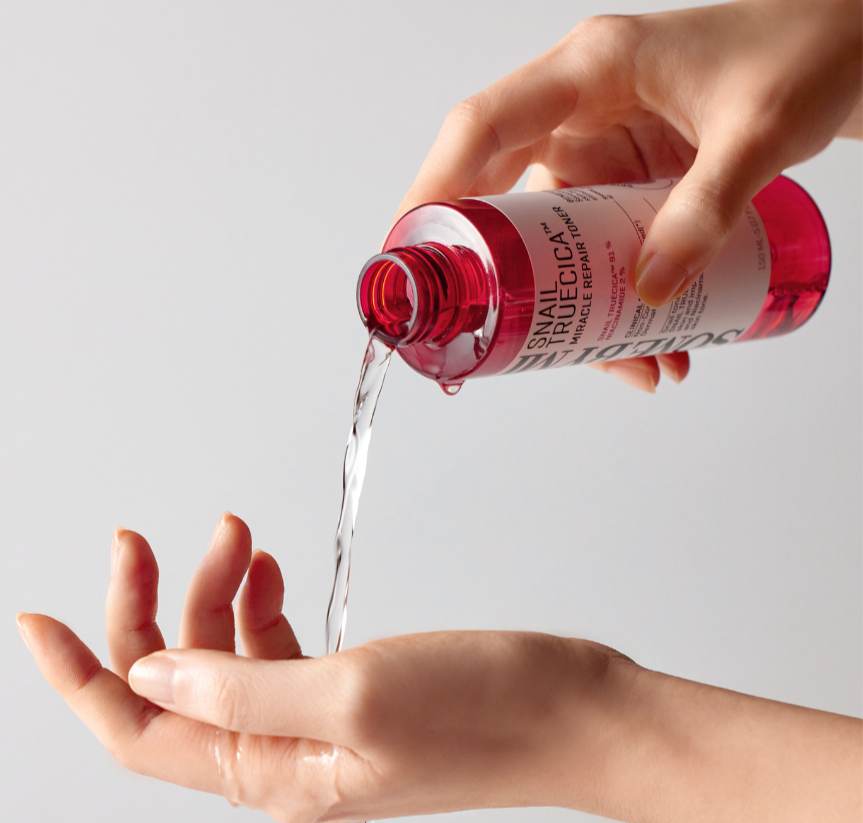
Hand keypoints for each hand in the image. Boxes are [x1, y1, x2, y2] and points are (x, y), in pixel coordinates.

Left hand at [17, 513, 625, 822]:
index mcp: (270, 774)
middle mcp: (282, 761)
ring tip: (239, 536)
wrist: (578, 716)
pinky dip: (259, 606)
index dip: (75, 677)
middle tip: (147, 538)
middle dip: (153, 609)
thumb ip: (241, 687)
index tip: (35, 618)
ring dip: (216, 594)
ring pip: (224, 660)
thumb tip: (148, 676)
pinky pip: (274, 652)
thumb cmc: (488, 711)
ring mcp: (316, 728)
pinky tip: (269, 568)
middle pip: (176, 687)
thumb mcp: (353, 693)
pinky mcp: (351, 696)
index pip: (137, 732)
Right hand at [398, 0, 862, 392]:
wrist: (849, 48)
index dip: (436, 190)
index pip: (484, 128)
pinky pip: (597, 255)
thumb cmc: (806, 49)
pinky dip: (614, 304)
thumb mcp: (759, 129)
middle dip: (504, 280)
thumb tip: (649, 293)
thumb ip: (706, 209)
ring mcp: (601, 155)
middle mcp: (580, 114)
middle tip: (503, 340)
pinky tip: (650, 345)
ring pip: (553, 244)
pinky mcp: (625, 188)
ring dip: (575, 311)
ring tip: (629, 365)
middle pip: (502, 199)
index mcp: (590, 73)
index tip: (412, 254)